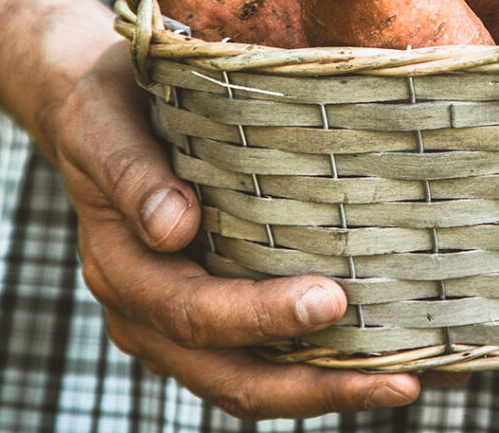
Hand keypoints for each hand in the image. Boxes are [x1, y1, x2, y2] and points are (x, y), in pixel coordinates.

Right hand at [49, 42, 419, 418]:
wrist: (93, 114)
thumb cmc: (108, 109)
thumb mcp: (107, 127)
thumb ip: (133, 175)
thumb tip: (174, 228)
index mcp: (124, 270)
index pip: (193, 311)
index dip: (260, 316)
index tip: (331, 302)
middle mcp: (149, 312)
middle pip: (231, 373)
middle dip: (315, 385)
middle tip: (396, 380)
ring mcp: (179, 322)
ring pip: (252, 379)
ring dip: (327, 389)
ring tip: (405, 382)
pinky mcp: (213, 308)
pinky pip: (262, 355)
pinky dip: (318, 366)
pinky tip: (380, 356)